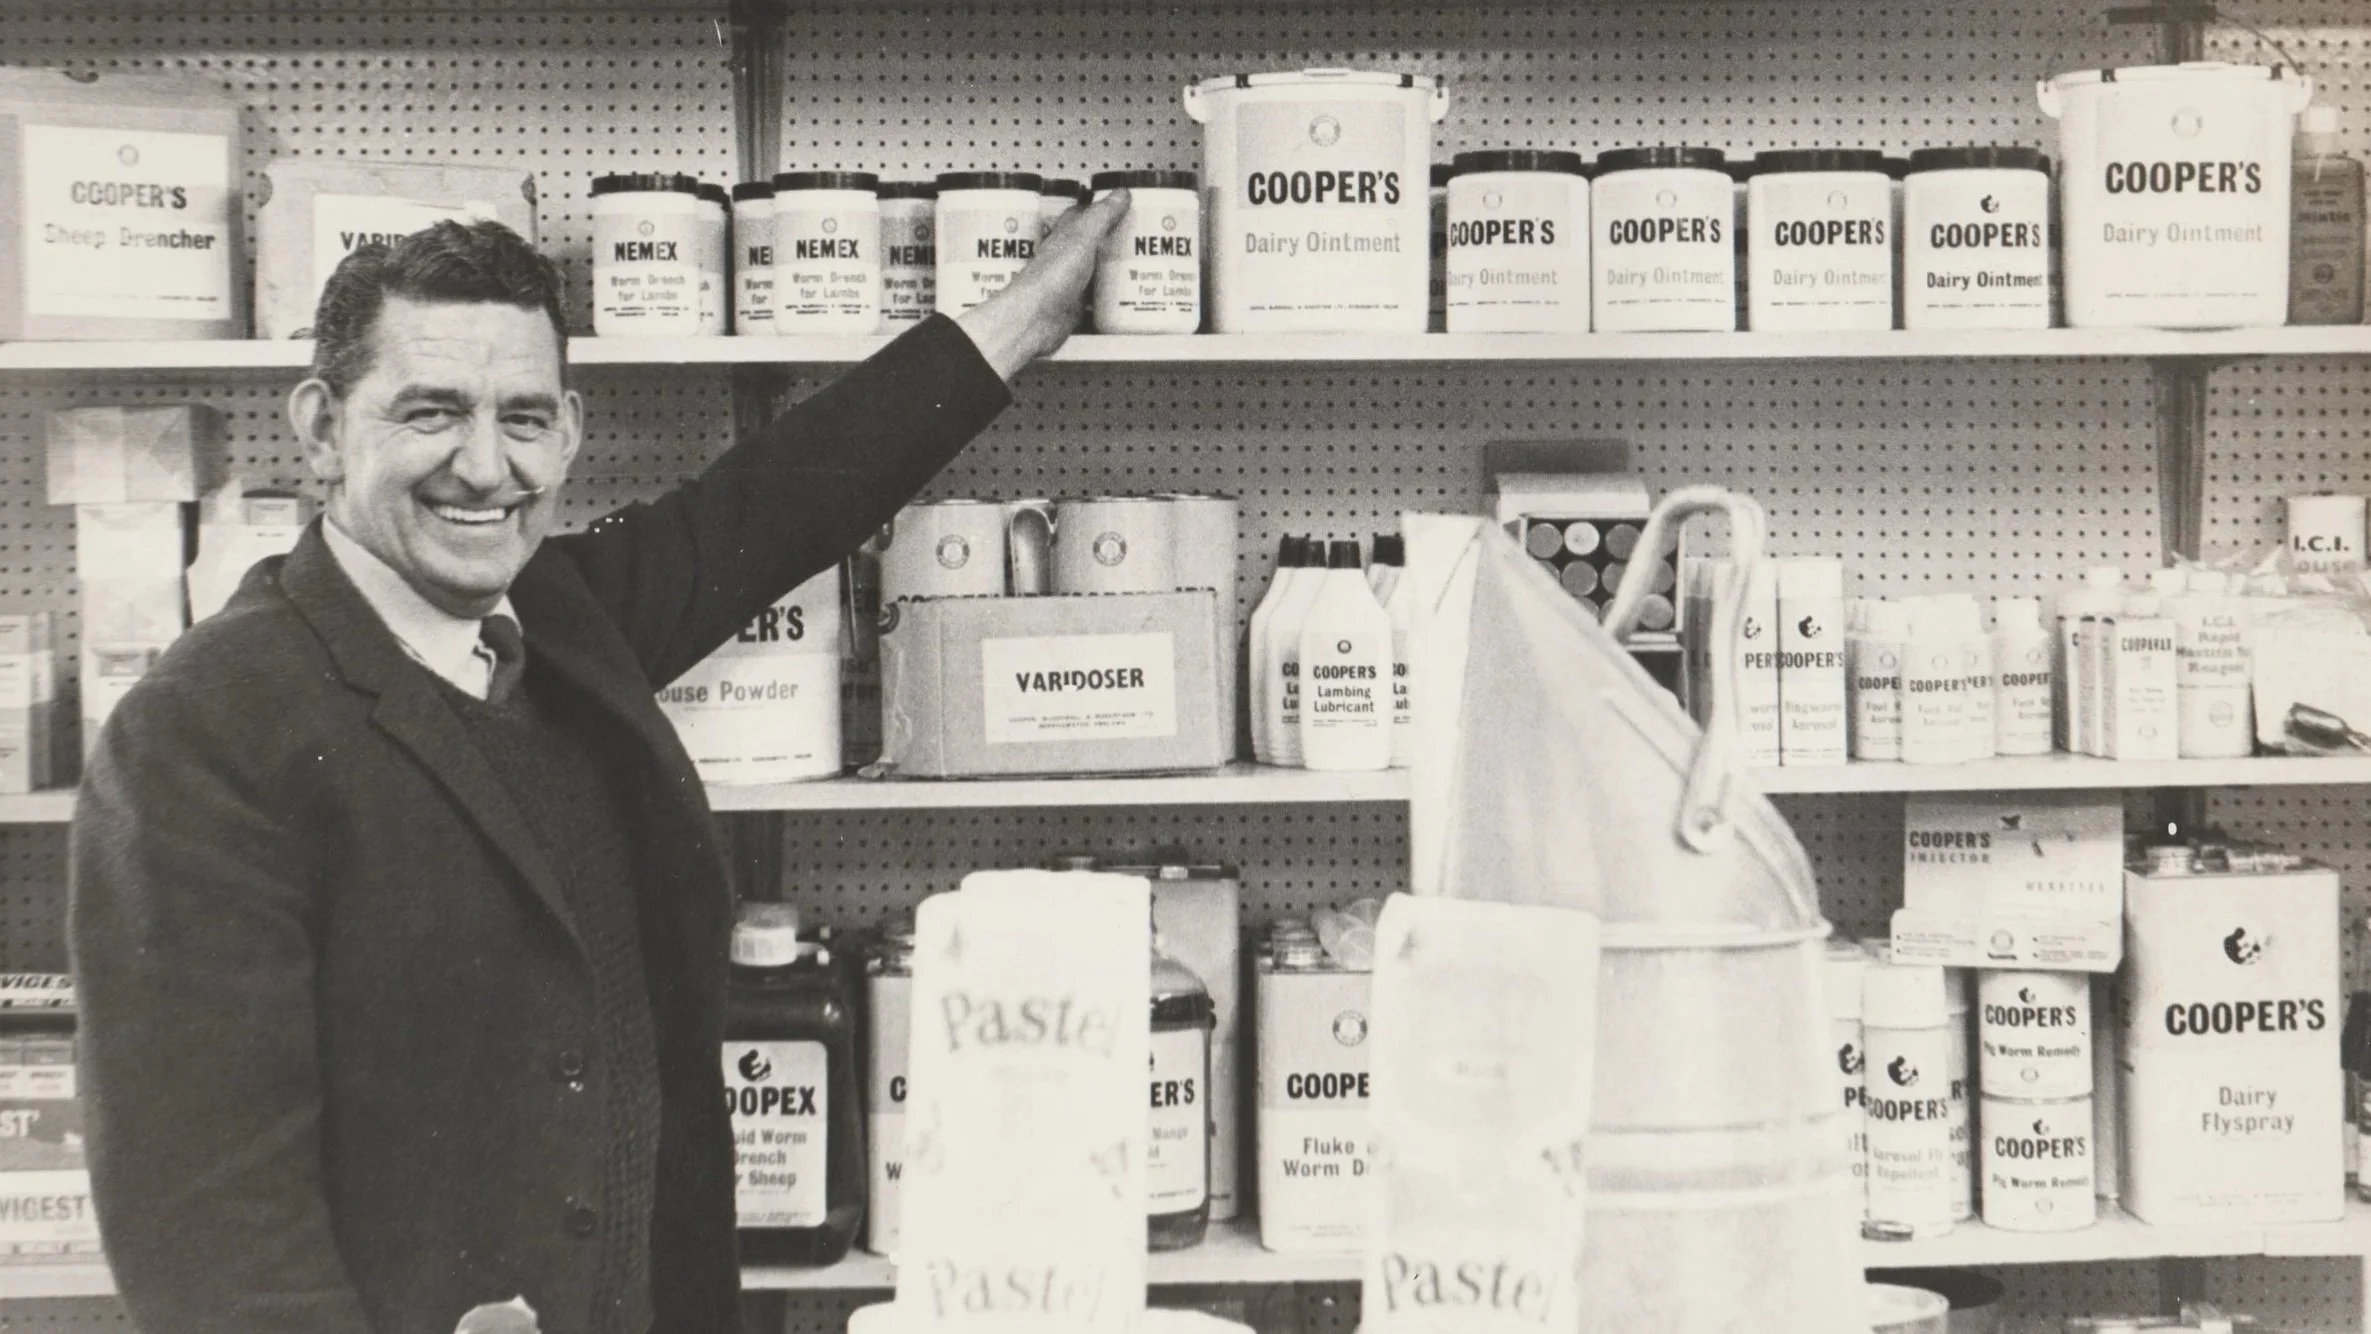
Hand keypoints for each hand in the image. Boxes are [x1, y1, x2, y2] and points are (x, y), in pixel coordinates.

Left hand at [955, 188, 1129, 380]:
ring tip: (1142, 265)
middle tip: (1141, 237)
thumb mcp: (1082, 239)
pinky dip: (1113, 296)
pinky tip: (1127, 296)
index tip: (1127, 206)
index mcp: (1067, 235)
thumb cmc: (1050, 279)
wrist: (1037, 319)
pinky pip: (1099, 298)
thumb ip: (1101, 216)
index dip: (1106, 208)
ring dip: (1117, 268)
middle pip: (1097, 243)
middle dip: (1117, 240)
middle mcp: (1069, 257)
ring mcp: (1073, 281)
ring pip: (1099, 270)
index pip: (1088, 214)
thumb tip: (1119, 194)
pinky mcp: (1077, 305)